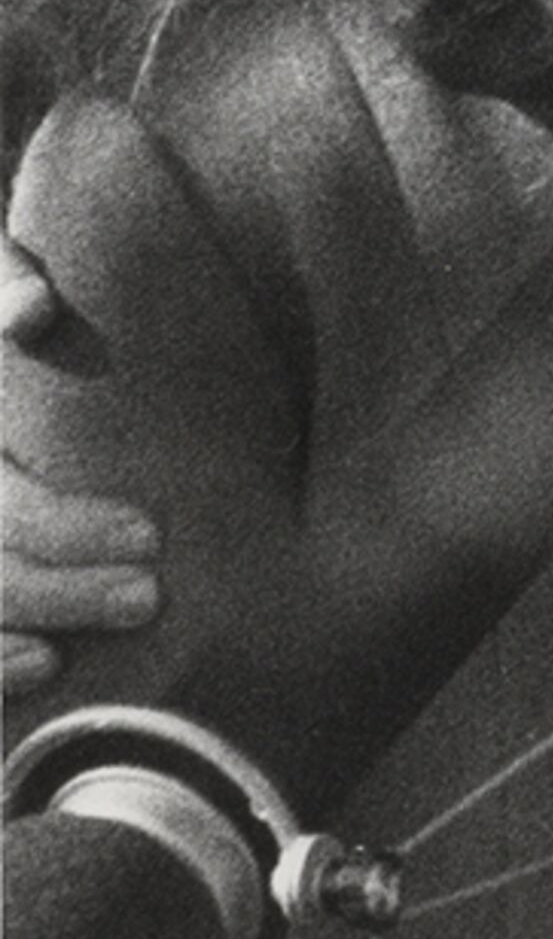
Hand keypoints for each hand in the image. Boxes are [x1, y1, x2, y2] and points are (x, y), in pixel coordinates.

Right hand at [0, 241, 161, 697]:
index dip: (68, 527)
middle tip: (153, 593)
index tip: (152, 534)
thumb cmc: (19, 295)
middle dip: (67, 586)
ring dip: (42, 617)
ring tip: (131, 614)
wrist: (17, 322)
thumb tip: (33, 310)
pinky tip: (44, 664)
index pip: (5, 504)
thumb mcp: (3, 274)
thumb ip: (7, 282)